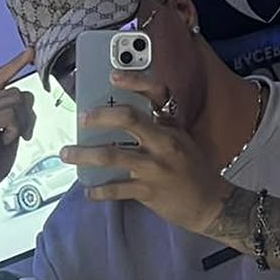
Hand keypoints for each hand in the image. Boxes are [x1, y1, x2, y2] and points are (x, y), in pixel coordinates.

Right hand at [0, 49, 35, 205]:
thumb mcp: (9, 133)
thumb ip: (17, 113)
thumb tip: (27, 95)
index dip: (15, 64)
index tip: (30, 52)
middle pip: (17, 92)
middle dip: (26, 115)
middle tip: (19, 136)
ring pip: (16, 102)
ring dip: (20, 125)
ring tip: (6, 141)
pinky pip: (10, 116)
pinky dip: (14, 131)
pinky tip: (4, 143)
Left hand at [60, 70, 228, 234]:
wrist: (212, 204)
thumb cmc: (193, 170)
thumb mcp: (182, 140)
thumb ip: (158, 126)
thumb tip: (120, 116)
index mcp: (172, 126)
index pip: (157, 94)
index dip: (134, 81)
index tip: (113, 75)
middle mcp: (164, 143)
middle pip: (128, 119)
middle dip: (100, 117)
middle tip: (82, 119)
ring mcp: (156, 168)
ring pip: (112, 156)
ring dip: (84, 154)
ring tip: (67, 153)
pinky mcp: (149, 191)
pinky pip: (117, 189)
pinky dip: (99, 191)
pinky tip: (89, 191)